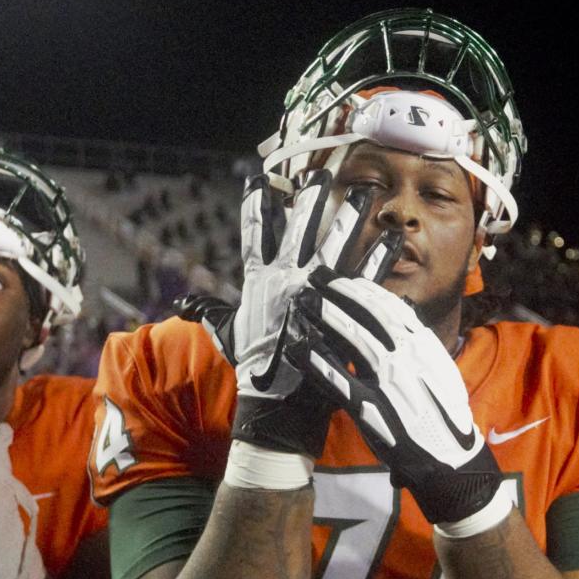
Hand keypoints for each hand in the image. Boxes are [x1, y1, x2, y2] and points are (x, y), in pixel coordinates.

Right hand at [199, 172, 373, 457]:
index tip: (259, 178)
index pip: (255, 235)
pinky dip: (379, 257)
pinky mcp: (342, 310)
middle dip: (309, 200)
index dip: (256, 205)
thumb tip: (187, 305)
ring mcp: (316, 294)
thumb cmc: (255, 369)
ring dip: (350, 216)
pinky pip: (365, 277)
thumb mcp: (229, 336)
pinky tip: (391, 238)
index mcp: (259, 282)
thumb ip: (212, 314)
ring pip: (336, 244)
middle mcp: (287, 281)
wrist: (280, 403)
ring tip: (366, 192)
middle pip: (300, 230)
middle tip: (320, 175)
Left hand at [288, 268, 510, 534]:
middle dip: (336, 294)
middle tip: (312, 279)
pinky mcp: (370, 409)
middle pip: (366, 316)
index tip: (341, 277)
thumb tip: (403, 309)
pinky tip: (296, 348)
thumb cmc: (442, 413)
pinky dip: (314, 362)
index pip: (389, 307)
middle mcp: (407, 358)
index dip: (361, 289)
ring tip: (302, 303)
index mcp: (424, 346)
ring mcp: (388, 382)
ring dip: (323, 317)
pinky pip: (336, 381)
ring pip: (351, 340)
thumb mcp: (438, 369)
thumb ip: (417, 341)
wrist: (451, 459)